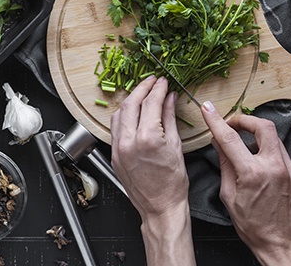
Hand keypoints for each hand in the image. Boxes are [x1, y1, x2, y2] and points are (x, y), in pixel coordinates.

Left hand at [111, 76, 194, 265]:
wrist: (160, 207)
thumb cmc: (172, 184)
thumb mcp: (176, 146)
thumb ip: (170, 118)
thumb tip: (169, 98)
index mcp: (147, 138)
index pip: (150, 103)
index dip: (157, 88)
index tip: (163, 82)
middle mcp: (128, 141)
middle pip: (131, 104)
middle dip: (142, 89)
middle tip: (152, 82)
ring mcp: (118, 148)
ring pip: (119, 114)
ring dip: (130, 100)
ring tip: (142, 94)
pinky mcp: (114, 154)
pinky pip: (115, 128)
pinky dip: (123, 116)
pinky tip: (132, 112)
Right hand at [201, 101, 290, 264]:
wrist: (280, 242)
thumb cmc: (252, 224)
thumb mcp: (228, 195)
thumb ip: (225, 164)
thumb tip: (219, 143)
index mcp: (253, 173)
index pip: (230, 138)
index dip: (216, 120)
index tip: (208, 109)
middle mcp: (275, 168)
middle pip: (263, 126)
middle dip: (246, 120)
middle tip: (234, 124)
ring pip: (274, 139)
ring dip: (258, 137)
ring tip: (246, 147)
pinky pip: (282, 156)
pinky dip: (268, 155)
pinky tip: (260, 166)